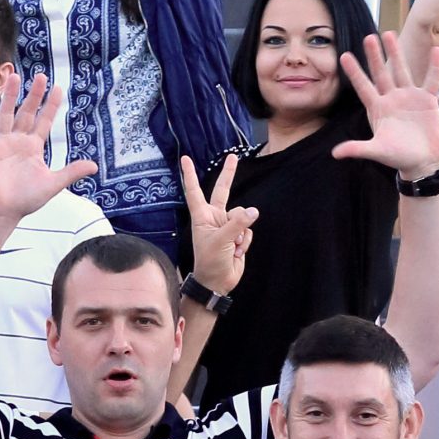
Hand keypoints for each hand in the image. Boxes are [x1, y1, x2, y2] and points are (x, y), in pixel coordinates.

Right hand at [0, 72, 94, 226]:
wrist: (4, 214)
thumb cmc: (25, 200)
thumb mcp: (53, 184)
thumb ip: (71, 172)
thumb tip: (94, 166)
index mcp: (33, 147)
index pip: (44, 121)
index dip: (50, 105)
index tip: (58, 88)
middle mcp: (18, 141)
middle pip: (26, 112)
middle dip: (34, 95)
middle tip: (41, 76)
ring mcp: (2, 144)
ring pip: (6, 115)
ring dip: (9, 97)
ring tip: (14, 77)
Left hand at [178, 153, 256, 298]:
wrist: (217, 282)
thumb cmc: (210, 261)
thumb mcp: (221, 241)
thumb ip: (237, 224)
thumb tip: (253, 212)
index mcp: (203, 216)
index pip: (195, 191)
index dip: (190, 175)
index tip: (185, 159)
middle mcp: (214, 217)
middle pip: (223, 191)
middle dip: (229, 174)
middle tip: (233, 157)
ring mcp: (227, 226)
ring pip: (242, 216)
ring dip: (241, 232)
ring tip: (232, 247)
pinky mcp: (238, 235)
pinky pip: (248, 230)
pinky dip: (245, 242)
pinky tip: (237, 252)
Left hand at [334, 32, 438, 183]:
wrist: (423, 163)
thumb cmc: (398, 158)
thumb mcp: (377, 151)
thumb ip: (357, 149)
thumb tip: (335, 153)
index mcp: (378, 109)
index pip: (363, 87)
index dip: (354, 72)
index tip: (344, 55)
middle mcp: (392, 99)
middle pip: (381, 73)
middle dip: (374, 56)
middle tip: (368, 36)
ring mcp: (410, 98)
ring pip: (402, 71)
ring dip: (396, 53)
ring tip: (390, 34)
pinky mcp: (428, 101)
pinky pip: (431, 80)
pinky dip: (435, 66)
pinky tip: (437, 50)